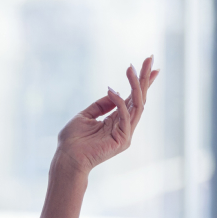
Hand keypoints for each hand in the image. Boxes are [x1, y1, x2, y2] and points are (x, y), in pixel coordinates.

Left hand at [53, 56, 158, 175]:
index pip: (133, 98)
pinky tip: (112, 90)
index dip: (141, 81)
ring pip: (137, 105)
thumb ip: (100, 106)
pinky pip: (125, 116)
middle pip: (139, 98)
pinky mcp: (122, 139)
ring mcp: (125, 133)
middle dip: (145, 78)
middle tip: (149, 58)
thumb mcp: (85, 116)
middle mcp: (124, 125)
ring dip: (135, 85)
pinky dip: (119, 102)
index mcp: (116, 120)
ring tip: (132, 68)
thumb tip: (113, 91)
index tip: (149, 64)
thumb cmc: (72, 140)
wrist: (66, 158)